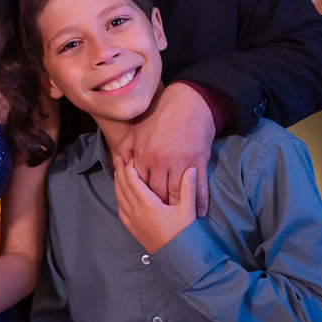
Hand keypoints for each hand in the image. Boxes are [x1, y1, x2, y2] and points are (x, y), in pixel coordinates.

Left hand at [112, 157, 196, 254]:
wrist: (177, 258)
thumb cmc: (184, 233)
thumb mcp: (188, 210)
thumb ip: (188, 188)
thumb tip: (191, 169)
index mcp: (148, 205)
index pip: (133, 181)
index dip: (129, 167)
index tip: (129, 156)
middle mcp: (136, 212)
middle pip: (122, 186)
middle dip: (120, 171)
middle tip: (119, 157)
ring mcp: (133, 221)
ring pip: (119, 197)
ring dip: (117, 183)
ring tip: (117, 171)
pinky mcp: (133, 229)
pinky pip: (121, 209)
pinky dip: (119, 198)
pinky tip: (120, 194)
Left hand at [114, 82, 212, 216]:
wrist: (187, 102)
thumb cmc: (159, 115)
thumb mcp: (136, 130)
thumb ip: (125, 148)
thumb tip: (119, 163)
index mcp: (142, 156)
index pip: (139, 186)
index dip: (143, 198)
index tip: (146, 208)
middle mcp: (159, 162)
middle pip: (157, 193)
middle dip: (160, 206)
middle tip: (164, 217)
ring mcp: (179, 162)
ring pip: (177, 192)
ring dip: (180, 207)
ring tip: (182, 219)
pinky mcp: (198, 160)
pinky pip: (199, 186)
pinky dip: (201, 201)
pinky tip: (202, 212)